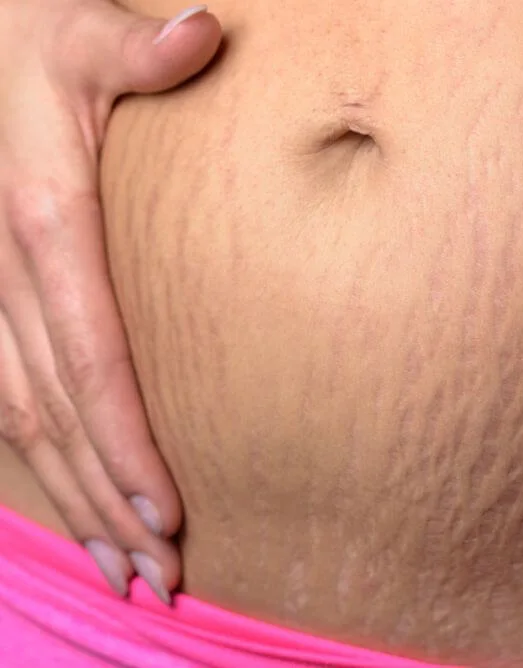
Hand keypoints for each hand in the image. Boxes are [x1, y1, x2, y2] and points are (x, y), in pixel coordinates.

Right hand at [0, 1, 220, 601]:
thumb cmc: (22, 33)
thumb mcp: (78, 31)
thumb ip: (136, 49)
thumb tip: (202, 31)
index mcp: (43, 225)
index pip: (91, 359)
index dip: (124, 441)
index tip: (164, 511)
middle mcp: (5, 276)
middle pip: (57, 416)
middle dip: (107, 500)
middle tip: (159, 578)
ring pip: (21, 422)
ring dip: (71, 500)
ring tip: (122, 569)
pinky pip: (3, 397)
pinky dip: (41, 458)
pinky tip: (71, 499)